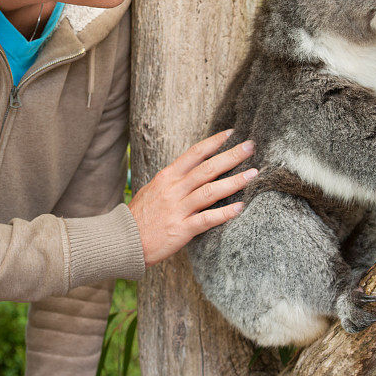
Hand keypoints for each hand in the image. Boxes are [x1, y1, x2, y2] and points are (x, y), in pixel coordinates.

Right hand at [127, 129, 257, 266]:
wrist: (121, 241)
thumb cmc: (139, 216)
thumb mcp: (153, 189)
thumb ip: (173, 180)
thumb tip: (193, 169)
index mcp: (167, 177)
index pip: (194, 153)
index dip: (214, 142)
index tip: (231, 133)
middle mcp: (173, 190)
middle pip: (207, 168)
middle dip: (231, 156)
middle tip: (250, 146)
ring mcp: (178, 209)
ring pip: (210, 191)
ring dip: (234, 182)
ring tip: (253, 174)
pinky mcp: (181, 230)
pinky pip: (207, 219)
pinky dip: (225, 213)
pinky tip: (240, 207)